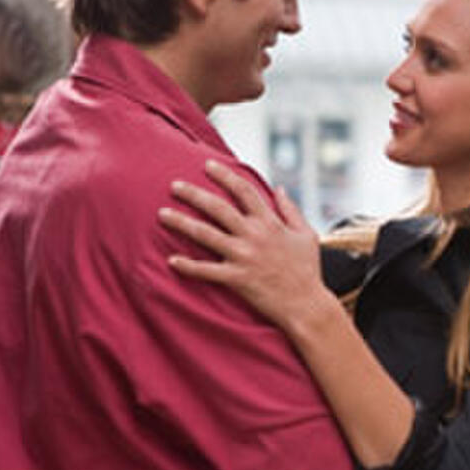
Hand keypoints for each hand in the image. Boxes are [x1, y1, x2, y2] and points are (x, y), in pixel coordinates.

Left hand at [158, 160, 331, 330]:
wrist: (306, 304)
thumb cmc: (307, 270)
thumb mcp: (307, 234)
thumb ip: (291, 209)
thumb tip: (279, 188)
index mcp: (269, 222)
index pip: (243, 190)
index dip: (224, 175)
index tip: (207, 165)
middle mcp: (253, 235)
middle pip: (217, 207)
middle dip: (193, 194)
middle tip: (174, 185)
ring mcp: (243, 257)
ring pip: (206, 234)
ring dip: (181, 223)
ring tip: (162, 214)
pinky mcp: (237, 278)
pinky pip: (206, 271)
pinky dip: (188, 265)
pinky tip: (171, 260)